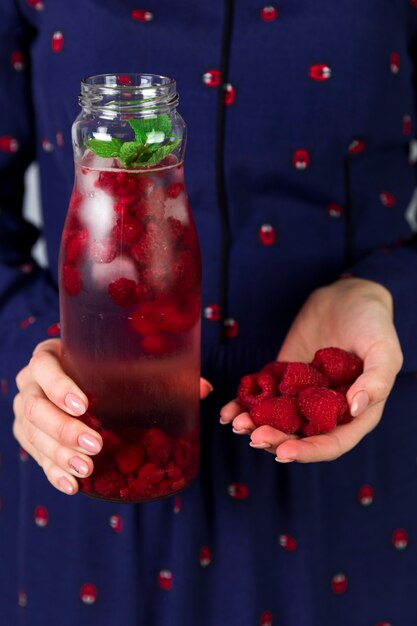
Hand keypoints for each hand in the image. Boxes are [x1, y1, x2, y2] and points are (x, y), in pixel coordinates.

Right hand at [13, 338, 212, 494]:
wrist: (76, 383)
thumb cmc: (105, 371)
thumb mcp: (127, 367)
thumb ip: (162, 374)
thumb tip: (203, 388)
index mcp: (50, 357)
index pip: (44, 367)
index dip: (59, 386)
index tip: (84, 404)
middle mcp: (30, 384)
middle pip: (35, 407)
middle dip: (64, 430)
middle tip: (96, 445)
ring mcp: (25, 413)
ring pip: (32, 434)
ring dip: (59, 455)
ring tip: (87, 470)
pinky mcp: (29, 437)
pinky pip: (35, 457)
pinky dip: (53, 472)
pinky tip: (73, 485)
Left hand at [220, 278, 402, 462]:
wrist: (348, 295)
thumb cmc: (373, 323)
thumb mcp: (384, 349)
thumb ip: (377, 380)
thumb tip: (356, 409)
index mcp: (355, 413)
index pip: (332, 443)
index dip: (308, 451)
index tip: (284, 452)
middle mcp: (326, 410)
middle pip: (299, 436)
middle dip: (275, 440)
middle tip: (254, 435)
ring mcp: (302, 395)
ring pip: (277, 420)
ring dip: (256, 426)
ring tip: (237, 423)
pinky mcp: (283, 378)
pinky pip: (262, 396)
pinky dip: (244, 405)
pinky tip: (228, 411)